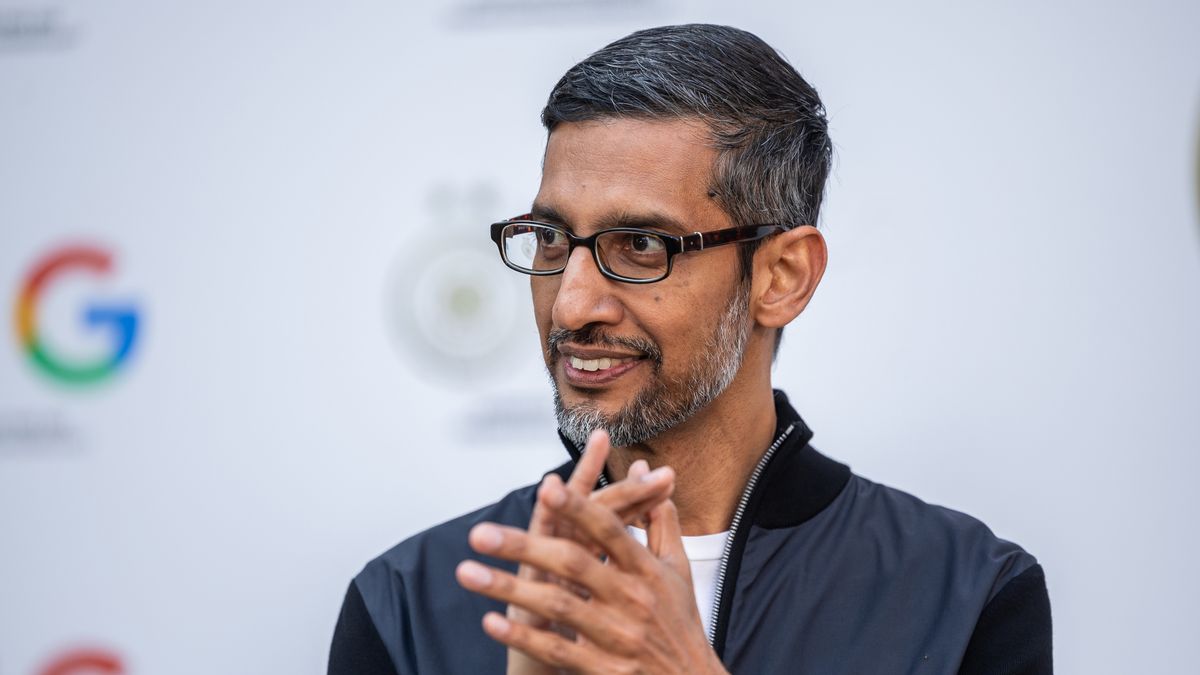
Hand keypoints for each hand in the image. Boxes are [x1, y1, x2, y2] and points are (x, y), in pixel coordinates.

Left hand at [497, 430, 675, 674]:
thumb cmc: (680, 626)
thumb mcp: (679, 572)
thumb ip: (663, 527)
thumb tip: (658, 482)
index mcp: (647, 571)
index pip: (609, 530)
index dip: (578, 508)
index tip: (546, 487)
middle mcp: (630, 599)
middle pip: (572, 563)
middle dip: (523, 546)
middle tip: (481, 533)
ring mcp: (615, 635)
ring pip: (556, 605)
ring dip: (508, 589)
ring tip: (468, 573)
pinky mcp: (602, 668)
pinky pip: (555, 648)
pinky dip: (522, 635)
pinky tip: (491, 621)